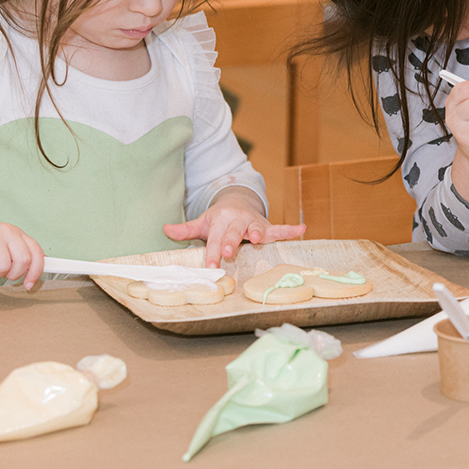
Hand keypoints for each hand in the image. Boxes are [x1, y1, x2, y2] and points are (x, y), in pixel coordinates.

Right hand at [0, 222, 44, 288]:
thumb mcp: (4, 248)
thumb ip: (21, 255)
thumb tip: (41, 266)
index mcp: (16, 233)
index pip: (36, 252)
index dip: (36, 271)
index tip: (29, 284)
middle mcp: (6, 232)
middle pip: (23, 261)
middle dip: (13, 273)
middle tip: (0, 271)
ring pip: (3, 266)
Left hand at [164, 188, 305, 267]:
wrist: (237, 201)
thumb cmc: (218, 219)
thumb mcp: (202, 223)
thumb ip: (185, 229)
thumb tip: (165, 229)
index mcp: (220, 221)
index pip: (216, 240)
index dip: (214, 254)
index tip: (211, 266)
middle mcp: (238, 220)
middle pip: (234, 234)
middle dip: (232, 242)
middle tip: (229, 252)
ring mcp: (253, 222)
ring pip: (256, 229)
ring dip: (258, 233)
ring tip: (259, 238)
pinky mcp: (266, 225)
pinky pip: (279, 228)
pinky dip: (291, 229)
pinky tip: (302, 229)